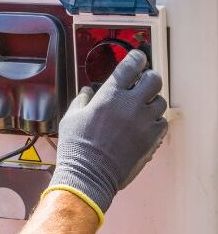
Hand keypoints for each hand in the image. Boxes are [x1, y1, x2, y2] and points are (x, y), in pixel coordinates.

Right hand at [51, 50, 167, 213]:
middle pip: (154, 79)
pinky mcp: (151, 139)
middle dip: (149, 78)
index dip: (136, 57)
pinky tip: (145, 126)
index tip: (137, 58)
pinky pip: (162, 123)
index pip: (131, 64)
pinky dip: (156, 121)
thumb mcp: (71, 118)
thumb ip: (82, 100)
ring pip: (160, 101)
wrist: (89, 176)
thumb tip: (88, 92)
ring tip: (142, 108)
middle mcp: (130, 105)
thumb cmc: (77, 147)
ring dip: (152, 101)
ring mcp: (144, 122)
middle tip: (143, 83)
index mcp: (110, 95)